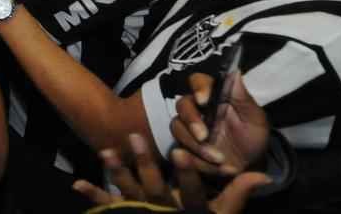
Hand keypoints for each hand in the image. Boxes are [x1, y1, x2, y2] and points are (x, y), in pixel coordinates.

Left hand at [74, 134, 269, 213]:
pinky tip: (76, 182)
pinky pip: (107, 207)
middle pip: (154, 188)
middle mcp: (164, 213)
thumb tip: (264, 174)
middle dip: (145, 163)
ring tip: (106, 151)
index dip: (186, 174)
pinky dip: (92, 195)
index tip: (178, 150)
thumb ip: (238, 193)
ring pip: (127, 194)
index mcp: (190, 212)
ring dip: (116, 172)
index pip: (191, 193)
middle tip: (135, 136)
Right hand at [171, 72, 269, 176]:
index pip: (198, 81)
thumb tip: (235, 71)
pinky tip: (213, 168)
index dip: (198, 88)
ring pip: (178, 128)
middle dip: (192, 121)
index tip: (203, 100)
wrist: (251, 165)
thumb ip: (243, 97)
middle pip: (182, 105)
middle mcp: (197, 108)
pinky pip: (179, 151)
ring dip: (196, 146)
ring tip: (218, 159)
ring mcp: (188, 128)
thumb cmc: (253, 136)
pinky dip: (195, 161)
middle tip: (204, 136)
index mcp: (213, 96)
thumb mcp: (255, 118)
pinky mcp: (183, 146)